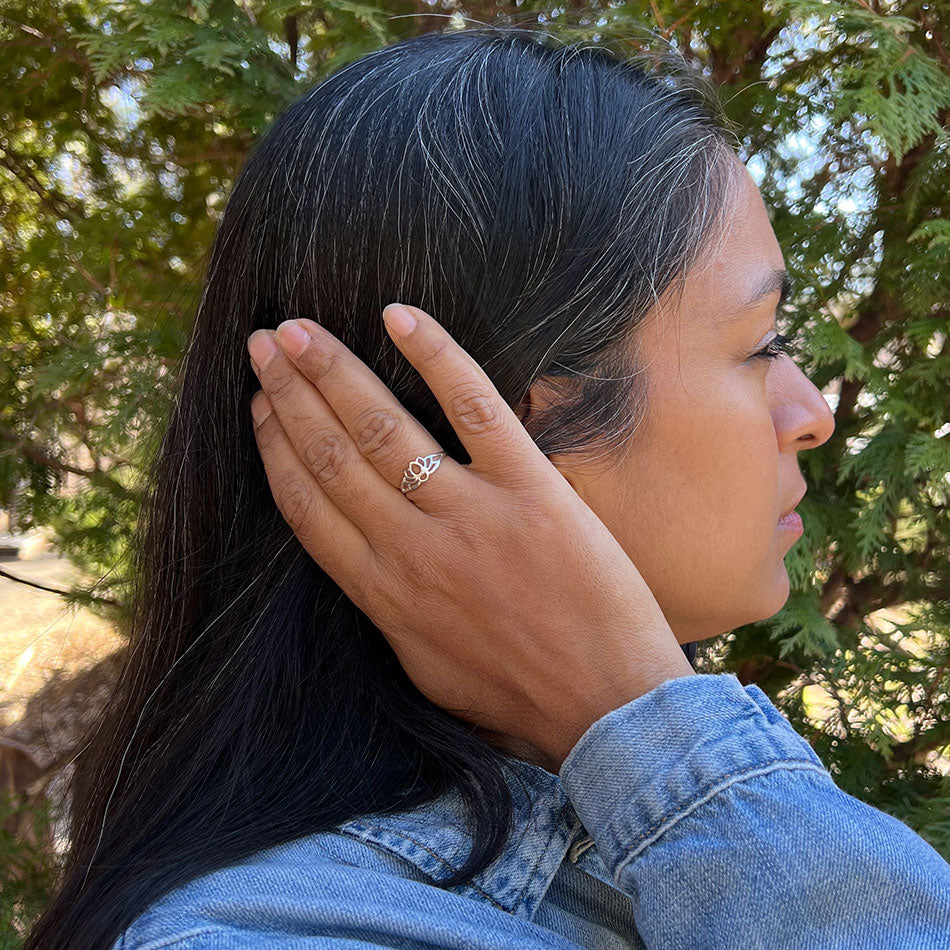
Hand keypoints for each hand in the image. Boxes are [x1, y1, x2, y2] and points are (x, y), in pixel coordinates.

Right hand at [247, 304, 693, 771]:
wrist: (607, 708)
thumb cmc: (519, 696)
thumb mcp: (427, 665)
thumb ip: (389, 607)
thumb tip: (366, 559)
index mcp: (382, 594)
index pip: (305, 506)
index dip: (274, 448)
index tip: (258, 406)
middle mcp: (410, 549)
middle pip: (330, 454)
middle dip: (288, 392)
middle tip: (264, 342)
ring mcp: (469, 515)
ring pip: (380, 426)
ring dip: (332, 370)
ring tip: (300, 328)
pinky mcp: (529, 489)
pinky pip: (473, 406)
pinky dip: (434, 355)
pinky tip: (398, 317)